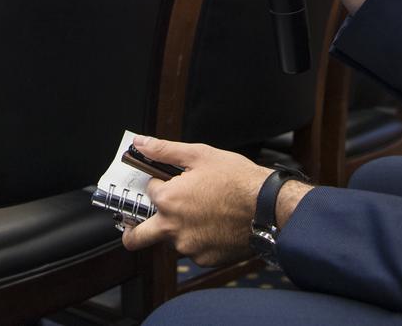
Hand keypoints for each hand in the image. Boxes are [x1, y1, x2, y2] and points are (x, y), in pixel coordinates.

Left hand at [120, 136, 271, 266]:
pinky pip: (194, 250)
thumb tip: (140, 143)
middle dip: (133, 231)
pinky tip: (216, 225)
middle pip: (138, 237)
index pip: (149, 191)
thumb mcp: (200, 154)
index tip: (169, 181)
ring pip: (173, 240)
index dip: (159, 183)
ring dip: (179, 229)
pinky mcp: (205, 260)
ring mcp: (189, 247)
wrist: (269, 208)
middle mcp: (174, 228)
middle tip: (135, 224)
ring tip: (205, 213)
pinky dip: (200, 240)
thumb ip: (164, 150)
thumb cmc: (238, 180)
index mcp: (169, 200)